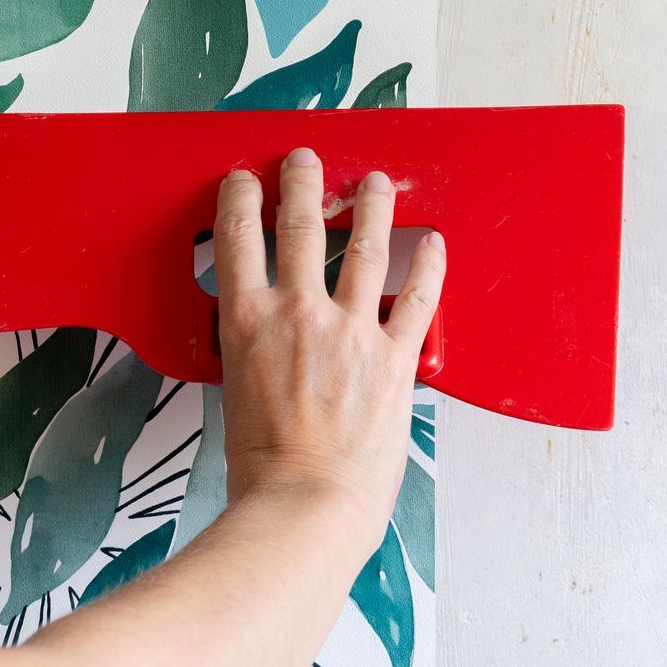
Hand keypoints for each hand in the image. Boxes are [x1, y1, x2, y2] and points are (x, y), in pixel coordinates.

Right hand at [211, 147, 445, 548]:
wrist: (303, 506)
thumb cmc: (263, 470)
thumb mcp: (234, 394)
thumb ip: (253, 355)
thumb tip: (267, 345)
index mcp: (247, 323)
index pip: (236, 240)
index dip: (240, 200)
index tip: (245, 182)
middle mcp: (297, 314)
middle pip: (298, 225)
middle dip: (302, 182)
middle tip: (305, 160)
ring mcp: (350, 332)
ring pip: (363, 246)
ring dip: (370, 206)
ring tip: (375, 183)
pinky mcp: (393, 358)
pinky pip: (417, 298)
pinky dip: (427, 265)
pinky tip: (431, 241)